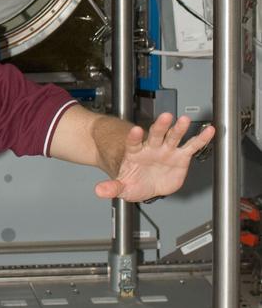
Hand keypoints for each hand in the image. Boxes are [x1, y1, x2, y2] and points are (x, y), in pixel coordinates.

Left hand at [94, 113, 214, 202]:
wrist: (144, 181)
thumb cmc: (133, 179)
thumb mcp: (121, 186)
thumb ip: (112, 187)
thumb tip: (99, 191)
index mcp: (135, 153)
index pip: (133, 143)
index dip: (134, 137)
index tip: (136, 131)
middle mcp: (152, 148)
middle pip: (155, 135)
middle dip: (160, 126)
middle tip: (165, 117)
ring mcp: (166, 150)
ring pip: (173, 137)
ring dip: (179, 129)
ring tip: (185, 120)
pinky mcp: (180, 156)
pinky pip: (191, 146)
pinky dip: (200, 139)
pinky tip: (209, 131)